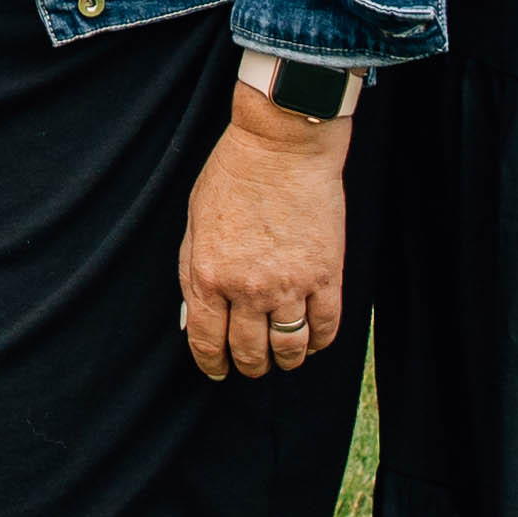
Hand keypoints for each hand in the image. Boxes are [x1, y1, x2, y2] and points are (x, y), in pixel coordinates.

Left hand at [179, 88, 352, 378]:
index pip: (207, 342)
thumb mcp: (194, 223)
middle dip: (248, 365)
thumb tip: (191, 319)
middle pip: (249, 352)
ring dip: (284, 360)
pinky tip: (311, 339)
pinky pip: (326, 328)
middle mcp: (246, 288)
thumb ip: (191, 274)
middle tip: (252, 363)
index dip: (212, 364)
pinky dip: (318, 342)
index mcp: (207, 275)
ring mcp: (289, 285)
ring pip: (288, 349)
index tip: (218, 371)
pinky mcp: (326, 276)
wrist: (282, 145)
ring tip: (282, 356)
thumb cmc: (232, 176)